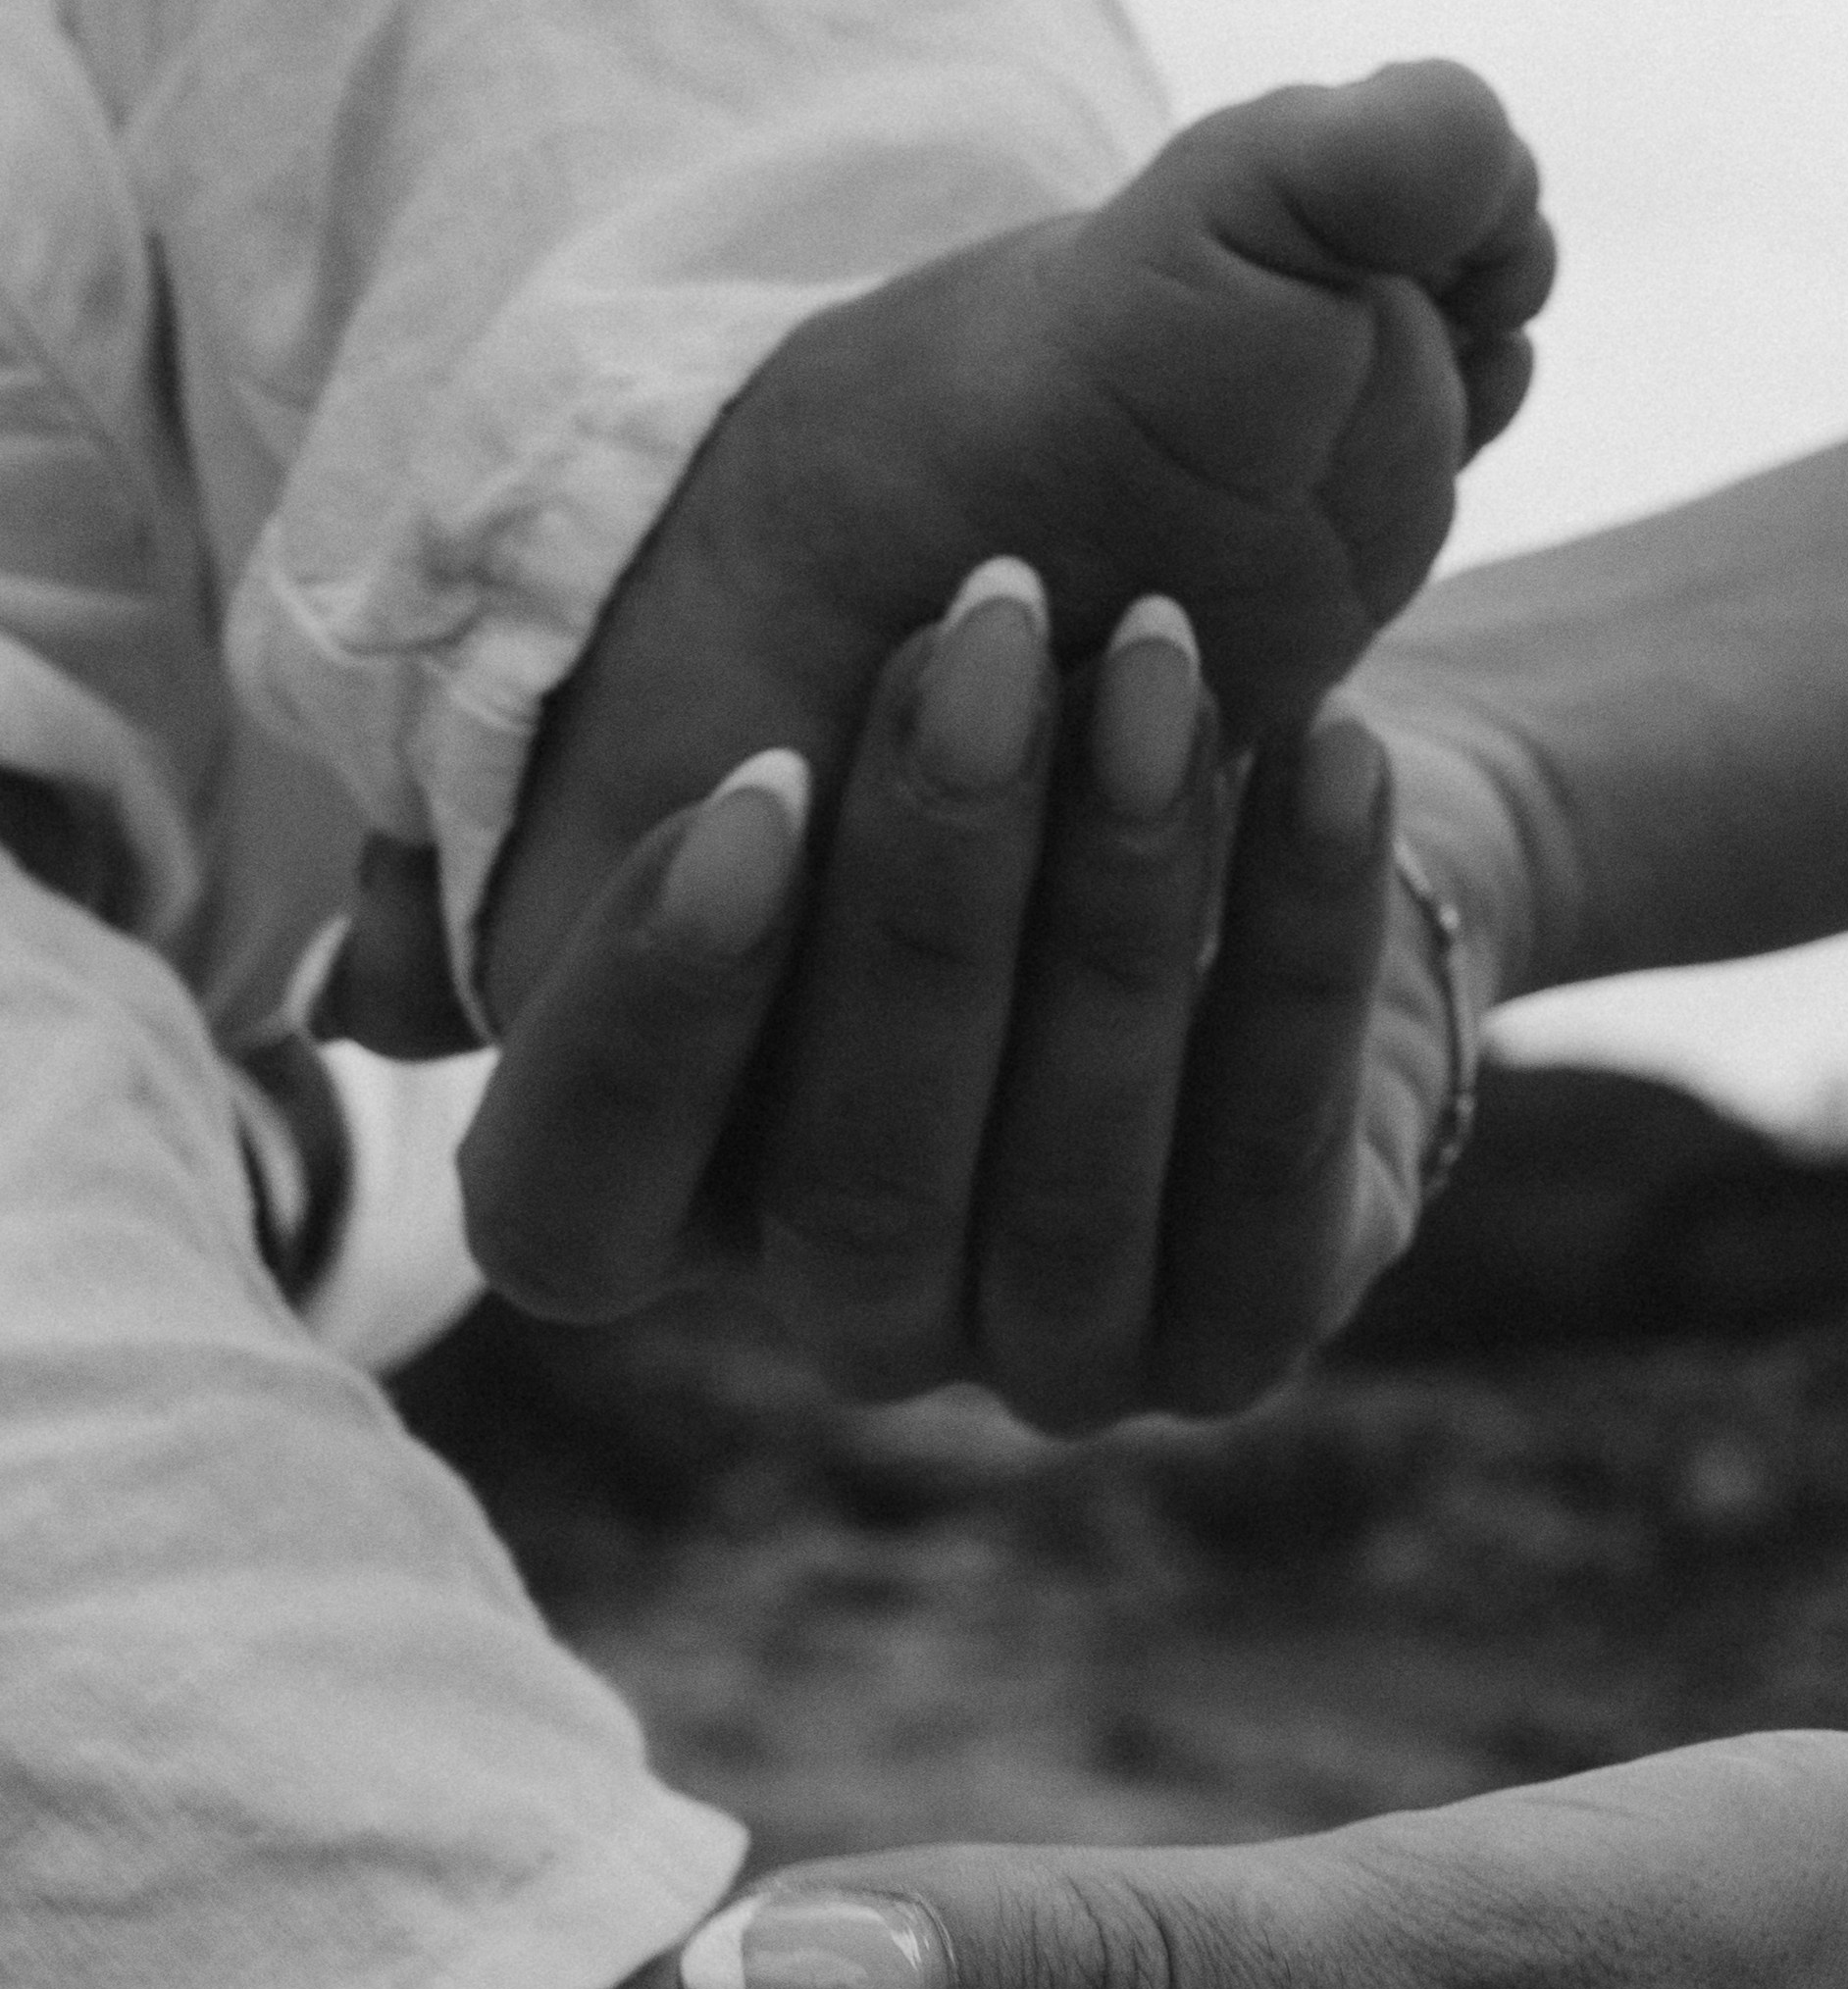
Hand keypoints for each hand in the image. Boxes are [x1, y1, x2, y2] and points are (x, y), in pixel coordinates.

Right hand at [322, 566, 1542, 1426]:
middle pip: (851, 1174)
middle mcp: (846, 1320)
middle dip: (928, 898)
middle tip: (993, 630)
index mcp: (672, 1219)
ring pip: (1065, 1176)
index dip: (646, 1020)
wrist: (1238, 813)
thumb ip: (562, 862)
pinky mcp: (1236, 1337)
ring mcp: (1047, 1358)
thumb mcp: (755, 762)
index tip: (753, 778)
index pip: (569, 1207)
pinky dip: (1300, 945)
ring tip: (1165, 657)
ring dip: (1118, 903)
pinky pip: (1266, 1161)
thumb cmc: (940, 761)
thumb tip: (378, 1003)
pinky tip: (1327, 749)